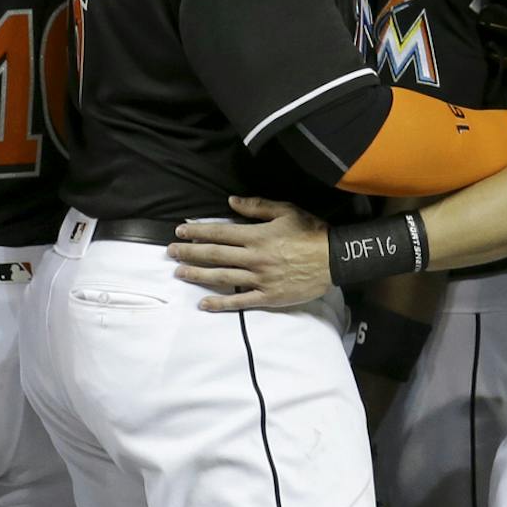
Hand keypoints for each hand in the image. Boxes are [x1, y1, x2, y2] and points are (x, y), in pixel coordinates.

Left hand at [167, 197, 331, 310]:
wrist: (335, 259)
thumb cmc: (311, 231)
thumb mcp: (285, 211)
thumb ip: (256, 207)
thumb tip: (230, 202)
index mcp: (256, 236)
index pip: (219, 233)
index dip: (197, 232)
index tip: (180, 231)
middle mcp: (254, 258)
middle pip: (214, 255)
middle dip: (189, 253)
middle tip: (170, 252)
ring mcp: (260, 279)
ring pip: (222, 277)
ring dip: (198, 275)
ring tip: (179, 272)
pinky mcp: (268, 296)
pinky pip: (240, 302)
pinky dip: (220, 304)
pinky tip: (203, 304)